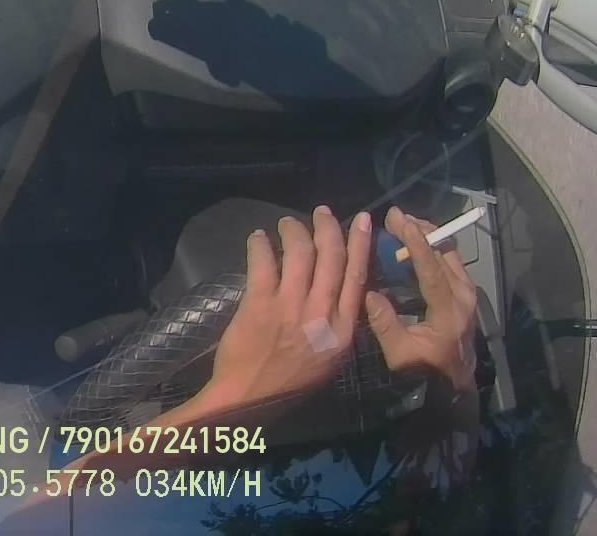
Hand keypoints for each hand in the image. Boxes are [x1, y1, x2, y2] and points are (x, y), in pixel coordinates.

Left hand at [198, 206, 372, 411]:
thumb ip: (336, 324)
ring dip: (294, 231)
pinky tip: (257, 238)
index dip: (361, 245)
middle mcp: (322, 315)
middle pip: (331, 258)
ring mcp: (290, 308)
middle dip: (328, 228)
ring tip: (287, 223)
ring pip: (299, 253)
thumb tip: (335, 289)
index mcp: (343, 330)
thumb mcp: (329, 358)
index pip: (357, 277)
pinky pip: (263, 263)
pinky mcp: (259, 304)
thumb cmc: (289, 382)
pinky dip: (260, 245)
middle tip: (322, 212)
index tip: (363, 221)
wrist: (248, 398)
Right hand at [364, 207, 476, 393]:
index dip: (416, 243)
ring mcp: (467, 296)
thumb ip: (385, 324)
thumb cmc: (423, 372)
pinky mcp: (464, 297)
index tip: (400, 221)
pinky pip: (450, 264)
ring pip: (450, 255)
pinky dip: (432, 249)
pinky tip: (414, 245)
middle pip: (445, 253)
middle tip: (395, 216)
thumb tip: (368, 293)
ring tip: (403, 225)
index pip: (432, 269)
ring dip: (428, 237)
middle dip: (421, 230)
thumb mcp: (399, 354)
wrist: (452, 388)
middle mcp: (463, 297)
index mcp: (448, 311)